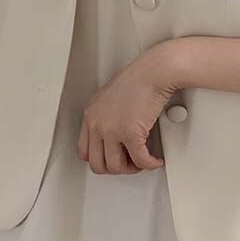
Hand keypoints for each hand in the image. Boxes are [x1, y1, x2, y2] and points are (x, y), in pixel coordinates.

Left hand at [77, 41, 177, 173]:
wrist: (153, 72)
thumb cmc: (139, 78)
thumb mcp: (110, 98)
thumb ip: (106, 117)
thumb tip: (115, 138)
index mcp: (90, 115)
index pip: (84, 151)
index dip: (101, 159)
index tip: (114, 157)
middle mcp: (97, 123)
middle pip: (97, 164)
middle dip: (116, 168)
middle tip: (129, 163)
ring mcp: (112, 130)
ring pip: (116, 167)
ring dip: (132, 168)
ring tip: (142, 161)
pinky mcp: (131, 133)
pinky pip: (140, 160)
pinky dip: (149, 164)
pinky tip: (155, 160)